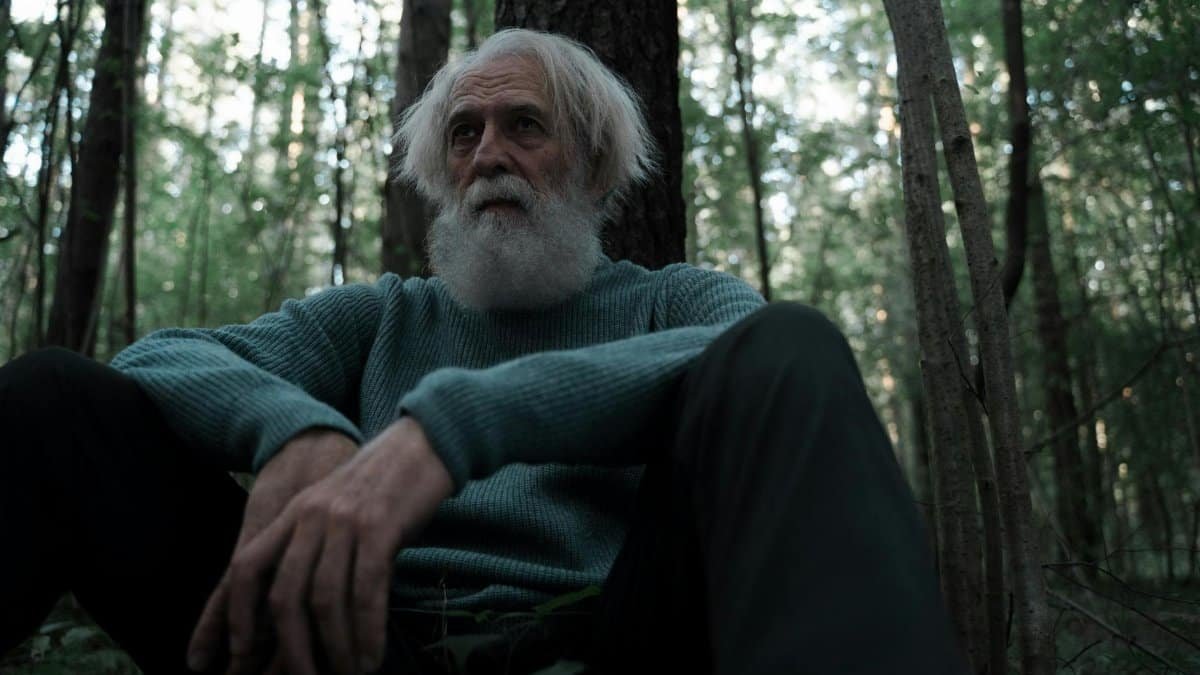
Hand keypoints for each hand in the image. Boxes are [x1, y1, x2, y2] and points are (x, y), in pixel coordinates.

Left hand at [193, 417, 453, 674]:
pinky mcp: (380, 528)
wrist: (426, 442)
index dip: (239, 615)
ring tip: (347, 674)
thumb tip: (308, 608)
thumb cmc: (386, 484)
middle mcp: (311, 517)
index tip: (242, 655)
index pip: (247, 567)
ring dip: (335, 648)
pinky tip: (371, 657)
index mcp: (294, 513)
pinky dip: (367, 632)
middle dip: (292, 649)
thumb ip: (317, 546)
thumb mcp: (337, 508)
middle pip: (286, 595)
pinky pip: (366, 592)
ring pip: (326, 601)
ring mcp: (344, 522)